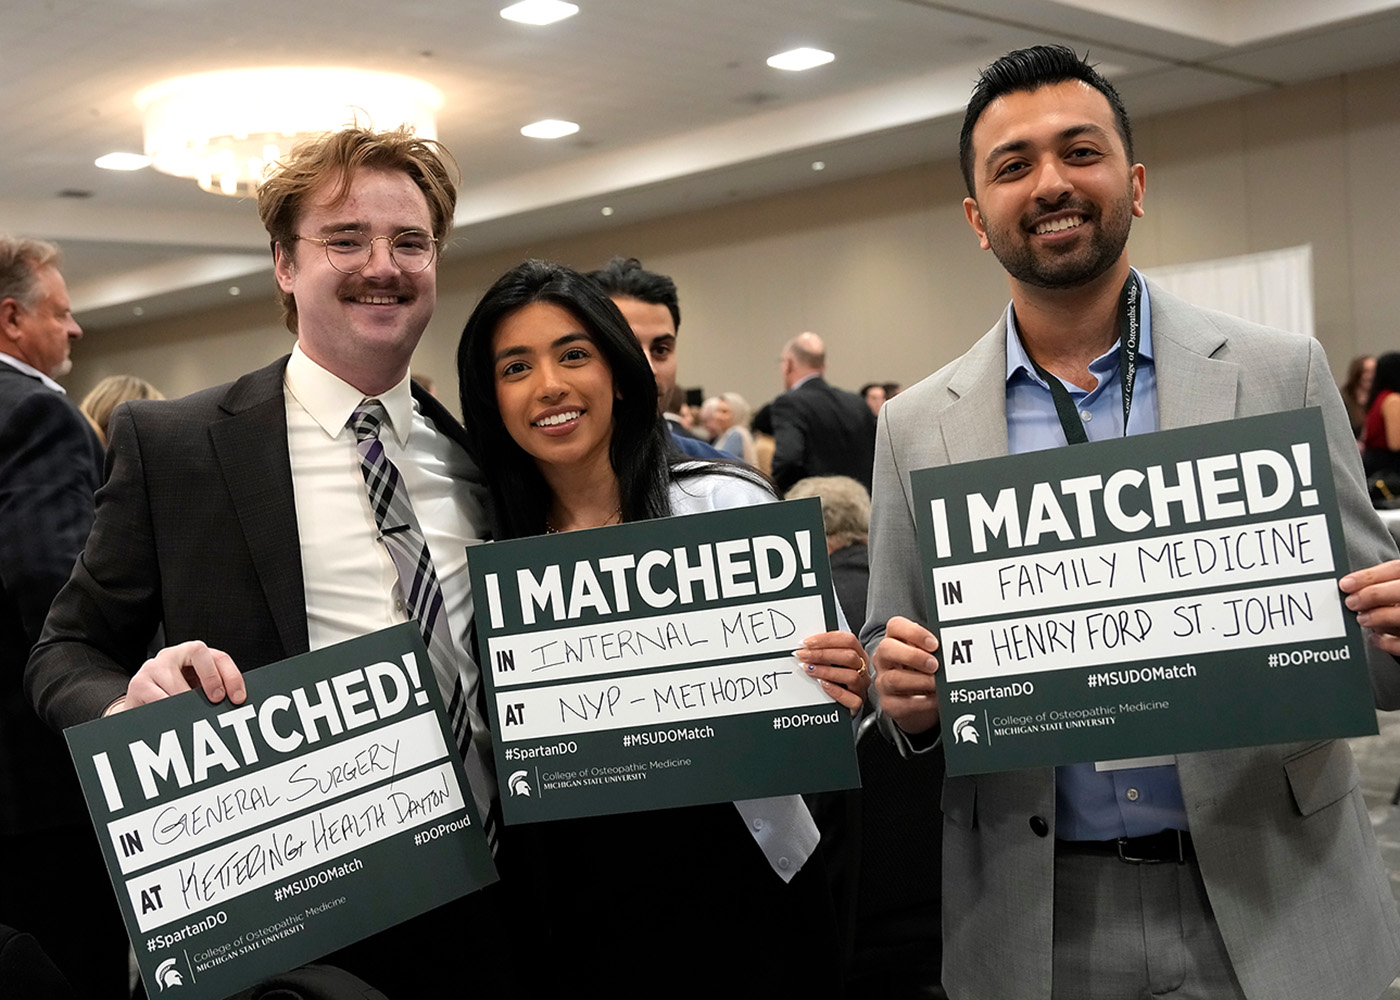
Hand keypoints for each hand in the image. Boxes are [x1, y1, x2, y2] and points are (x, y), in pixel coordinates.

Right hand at [110, 641, 246, 712]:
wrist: (140, 706)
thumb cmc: (173, 697)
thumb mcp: (195, 690)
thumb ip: (214, 691)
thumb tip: (236, 705)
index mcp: (193, 654)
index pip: (219, 657)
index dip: (232, 676)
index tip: (238, 698)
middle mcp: (173, 655)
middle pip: (199, 653)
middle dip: (213, 678)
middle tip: (217, 702)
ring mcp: (154, 666)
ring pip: (179, 681)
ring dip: (190, 703)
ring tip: (196, 718)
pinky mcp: (138, 683)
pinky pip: (159, 700)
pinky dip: (170, 713)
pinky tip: (175, 721)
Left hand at [793, 630, 868, 714]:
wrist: (841, 704)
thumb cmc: (836, 679)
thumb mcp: (832, 661)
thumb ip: (823, 652)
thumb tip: (804, 646)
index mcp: (858, 654)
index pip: (848, 640)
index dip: (827, 639)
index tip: (807, 642)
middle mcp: (862, 669)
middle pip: (849, 656)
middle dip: (822, 654)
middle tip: (803, 655)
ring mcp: (861, 687)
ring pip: (851, 676)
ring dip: (826, 671)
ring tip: (809, 669)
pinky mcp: (857, 703)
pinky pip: (852, 699)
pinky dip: (836, 691)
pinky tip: (822, 685)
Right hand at [873, 615, 939, 734]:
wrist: (917, 700)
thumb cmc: (924, 670)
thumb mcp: (928, 654)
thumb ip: (935, 648)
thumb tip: (955, 647)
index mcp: (894, 640)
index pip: (895, 626)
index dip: (914, 632)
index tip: (934, 643)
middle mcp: (883, 659)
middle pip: (886, 649)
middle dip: (913, 656)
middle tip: (935, 664)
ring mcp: (883, 682)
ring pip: (894, 679)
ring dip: (920, 681)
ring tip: (938, 684)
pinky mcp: (889, 704)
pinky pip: (902, 704)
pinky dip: (923, 703)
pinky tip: (936, 699)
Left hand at [1341, 560, 1399, 655]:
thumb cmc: (1398, 600)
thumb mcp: (1396, 588)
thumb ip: (1385, 586)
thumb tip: (1353, 589)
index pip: (1396, 569)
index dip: (1369, 575)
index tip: (1345, 584)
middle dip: (1373, 595)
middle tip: (1351, 602)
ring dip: (1379, 616)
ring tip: (1362, 619)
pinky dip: (1388, 642)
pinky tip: (1375, 638)